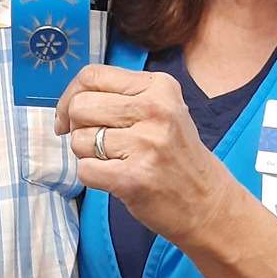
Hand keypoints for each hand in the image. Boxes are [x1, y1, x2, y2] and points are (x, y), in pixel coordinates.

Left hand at [55, 64, 236, 247]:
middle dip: (77, 127)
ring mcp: (146, 144)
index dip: (70, 95)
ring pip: (79, 139)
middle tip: (97, 142)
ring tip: (115, 161)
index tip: (68, 115)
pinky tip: (115, 177)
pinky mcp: (134, 177)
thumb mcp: (162, 109)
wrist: (207, 202)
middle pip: (80, 107)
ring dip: (86, 154)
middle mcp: (155, 110)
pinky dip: (92, 176)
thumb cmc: (176, 155)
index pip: (92, 75)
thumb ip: (121, 97)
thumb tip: (69, 101)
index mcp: (159, 87)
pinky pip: (85, 169)